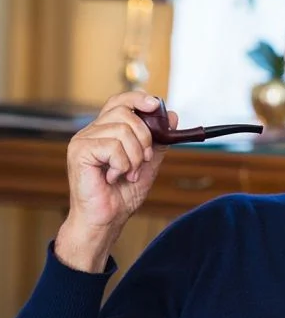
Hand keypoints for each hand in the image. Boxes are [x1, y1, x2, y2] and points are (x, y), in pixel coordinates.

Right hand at [55, 91, 177, 271]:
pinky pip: (113, 147)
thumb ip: (157, 141)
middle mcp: (92, 132)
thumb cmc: (121, 194)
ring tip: (127, 173)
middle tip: (142, 161)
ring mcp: (83, 140)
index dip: (137, 98)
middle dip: (144, 139)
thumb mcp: (147, 164)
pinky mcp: (79, 152)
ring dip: (134, 157)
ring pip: (122, 131)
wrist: (106, 219)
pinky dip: (122, 164)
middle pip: (126, 114)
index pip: (120, 101)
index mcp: (106, 131)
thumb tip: (172, 117)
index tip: (154, 105)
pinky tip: (114, 177)